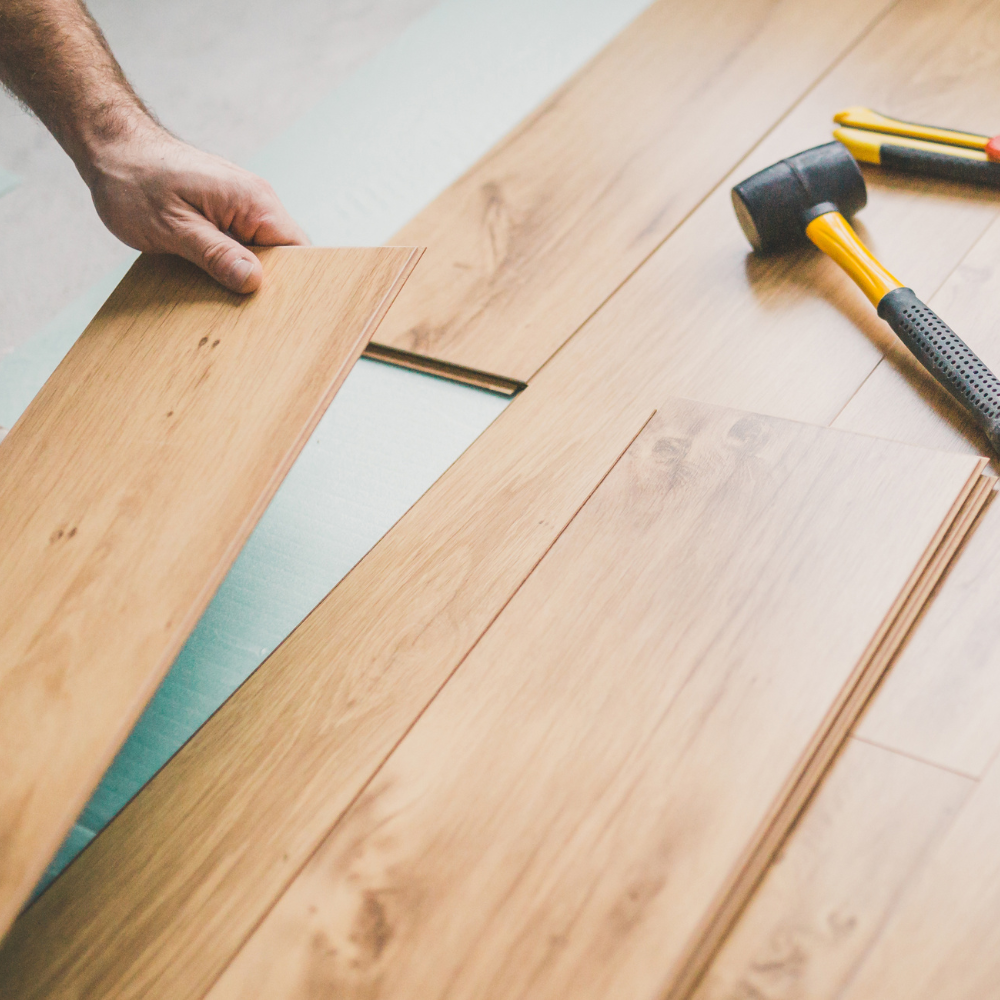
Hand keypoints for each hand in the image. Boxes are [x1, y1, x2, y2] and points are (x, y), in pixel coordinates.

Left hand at [86, 121, 308, 293]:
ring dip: (248, 276)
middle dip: (270, 285)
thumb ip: (215, 254)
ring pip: (264, 254)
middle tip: (246, 313)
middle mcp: (256, 200)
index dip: (294, 283)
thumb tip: (253, 281)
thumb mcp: (172, 227)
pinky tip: (216, 282)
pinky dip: (234, 265)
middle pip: (285, 256)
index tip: (276, 311)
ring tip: (229, 301)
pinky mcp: (228, 212)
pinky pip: (245, 246)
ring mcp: (243, 206)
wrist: (111, 147)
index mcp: (253, 201)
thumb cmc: (134, 181)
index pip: (299, 250)